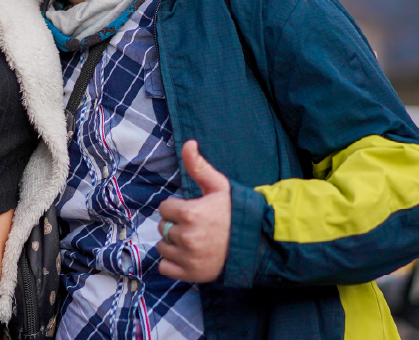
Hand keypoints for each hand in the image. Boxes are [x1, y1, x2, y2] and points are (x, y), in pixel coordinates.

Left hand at [156, 140, 231, 282]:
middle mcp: (187, 237)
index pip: (164, 208)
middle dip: (175, 225)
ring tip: (192, 241)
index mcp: (190, 213)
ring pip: (162, 247)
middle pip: (163, 227)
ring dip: (172, 244)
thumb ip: (199, 166)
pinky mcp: (190, 274)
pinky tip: (187, 256)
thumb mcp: (219, 187)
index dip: (176, 208)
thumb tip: (188, 143)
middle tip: (194, 226)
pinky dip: (172, 264)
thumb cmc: (235, 213)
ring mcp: (188, 257)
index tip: (190, 210)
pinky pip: (165, 268)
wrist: (256, 244)